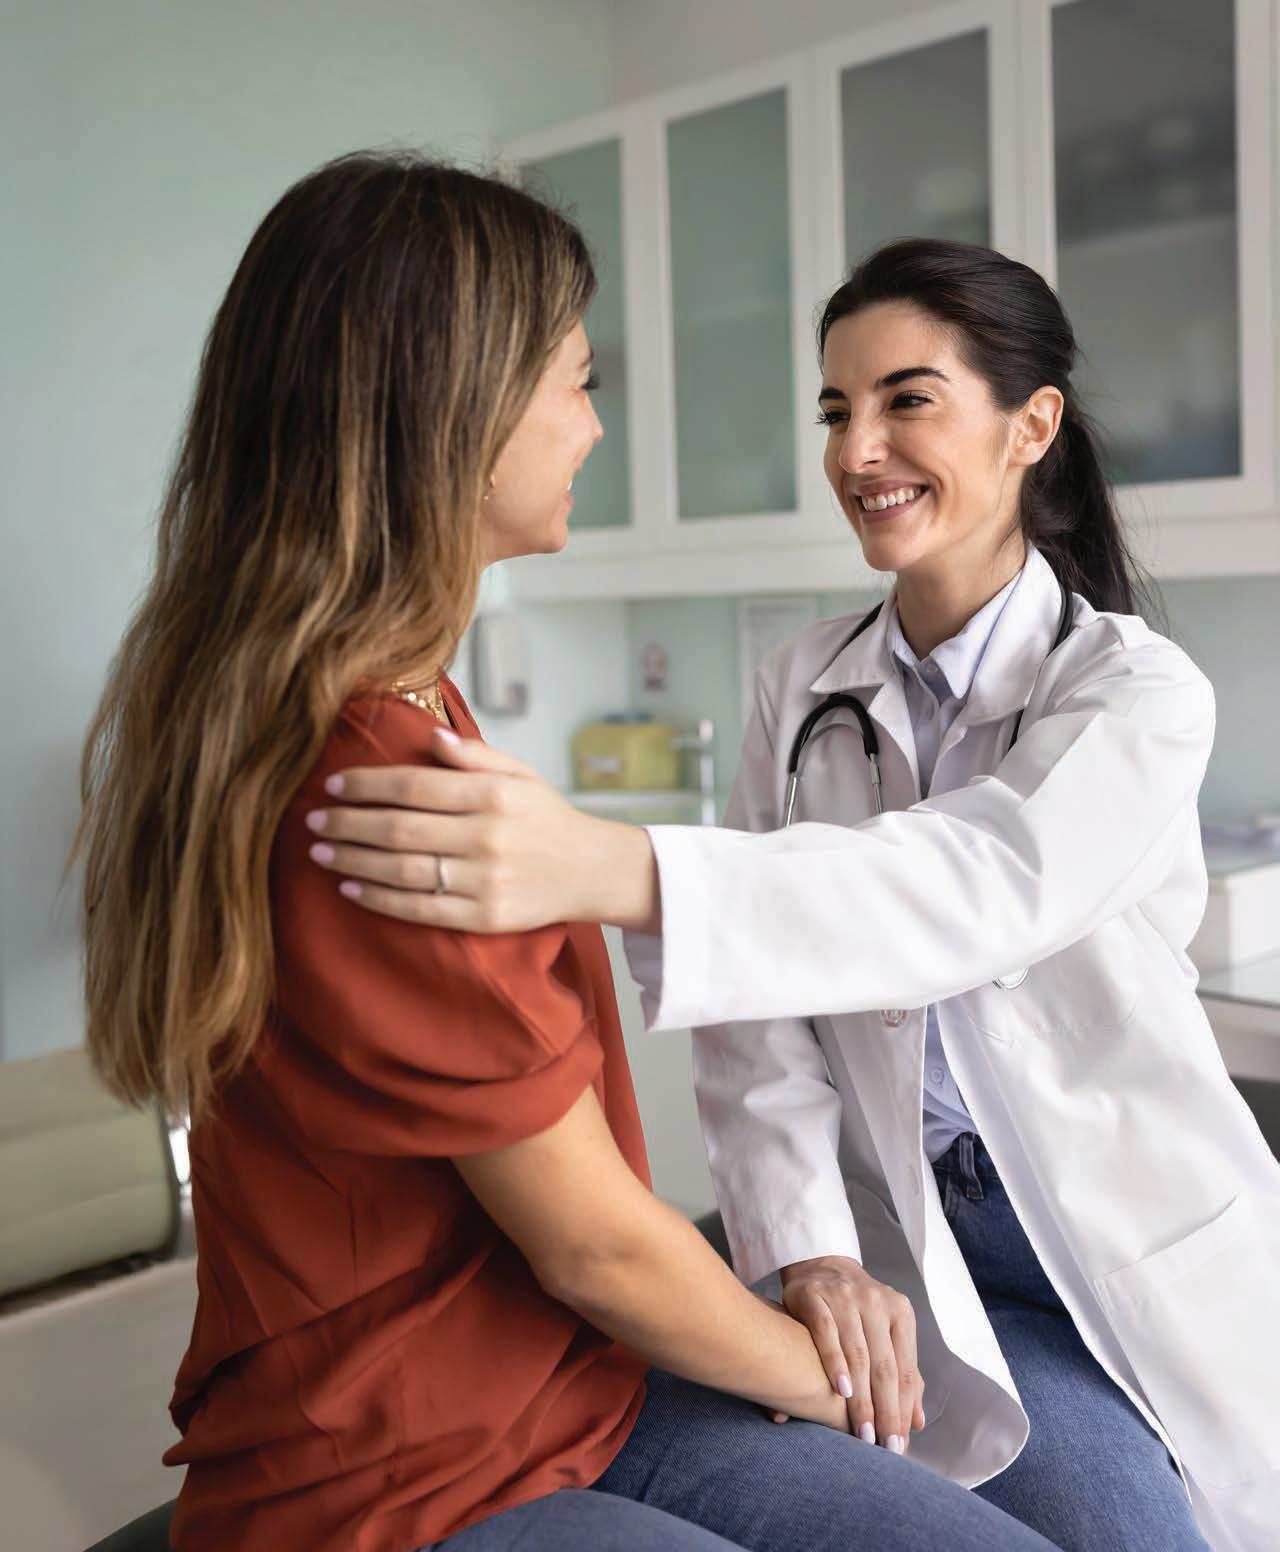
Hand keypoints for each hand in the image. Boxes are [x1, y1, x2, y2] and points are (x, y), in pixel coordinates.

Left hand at [306, 728, 659, 931]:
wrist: (590, 870)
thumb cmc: (546, 818)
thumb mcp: (520, 774)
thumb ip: (474, 756)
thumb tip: (428, 737)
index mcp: (491, 795)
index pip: (412, 786)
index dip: (366, 785)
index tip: (333, 784)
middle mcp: (486, 836)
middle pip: (398, 829)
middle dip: (346, 824)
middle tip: (313, 821)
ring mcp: (484, 879)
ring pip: (402, 870)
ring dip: (353, 861)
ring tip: (320, 853)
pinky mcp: (484, 916)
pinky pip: (420, 909)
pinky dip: (380, 899)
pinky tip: (351, 889)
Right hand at [780, 1255, 924, 1451]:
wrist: (820, 1265)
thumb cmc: (857, 1311)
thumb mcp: (886, 1334)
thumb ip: (902, 1375)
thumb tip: (918, 1423)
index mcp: (900, 1312)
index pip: (905, 1370)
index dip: (904, 1409)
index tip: (900, 1445)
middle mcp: (876, 1302)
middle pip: (884, 1366)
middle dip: (885, 1411)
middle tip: (883, 1447)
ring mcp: (845, 1297)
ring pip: (858, 1355)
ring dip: (861, 1398)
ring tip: (863, 1432)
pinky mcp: (815, 1296)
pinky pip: (826, 1334)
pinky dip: (835, 1364)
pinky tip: (841, 1392)